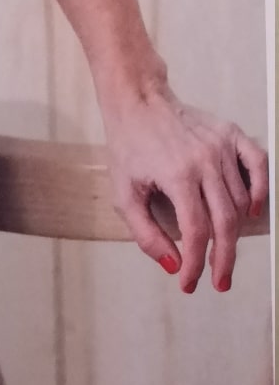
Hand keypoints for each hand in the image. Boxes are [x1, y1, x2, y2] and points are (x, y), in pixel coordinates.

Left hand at [100, 78, 268, 293]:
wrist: (136, 101)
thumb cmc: (127, 146)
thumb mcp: (123, 192)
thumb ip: (145, 232)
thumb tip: (173, 265)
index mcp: (177, 175)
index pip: (196, 232)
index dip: (196, 264)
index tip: (190, 283)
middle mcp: (204, 162)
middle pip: (225, 223)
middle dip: (223, 259)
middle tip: (219, 282)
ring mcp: (220, 146)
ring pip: (239, 201)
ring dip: (232, 230)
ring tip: (219, 248)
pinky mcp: (230, 134)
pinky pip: (257, 165)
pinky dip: (260, 190)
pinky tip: (252, 211)